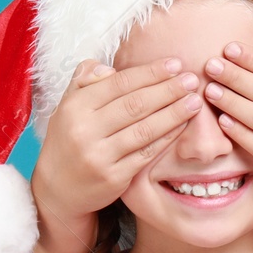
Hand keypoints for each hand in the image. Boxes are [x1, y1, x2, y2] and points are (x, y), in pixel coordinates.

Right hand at [30, 59, 204, 240]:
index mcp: (75, 107)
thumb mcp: (67, 106)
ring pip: (145, 129)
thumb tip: (109, 67)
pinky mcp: (114, 178)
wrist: (58, 189)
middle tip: (192, 79)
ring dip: (174, 113)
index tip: (175, 64)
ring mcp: (100, 156)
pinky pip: (147, 153)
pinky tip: (182, 126)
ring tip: (195, 101)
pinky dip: (167, 138)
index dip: (150, 73)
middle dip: (168, 90)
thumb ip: (85, 80)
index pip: (119, 84)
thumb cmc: (68, 139)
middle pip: (135, 105)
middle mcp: (85, 131)